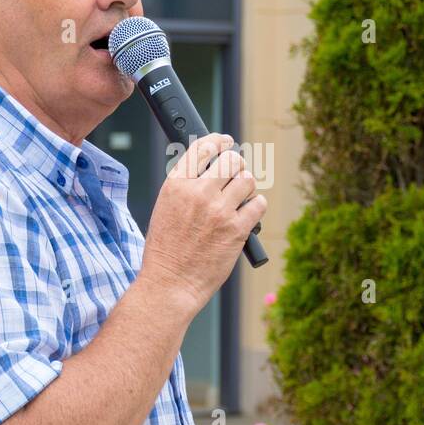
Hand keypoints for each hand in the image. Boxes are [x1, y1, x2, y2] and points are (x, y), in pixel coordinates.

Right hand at [139, 133, 266, 316]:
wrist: (170, 284)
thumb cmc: (166, 251)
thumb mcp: (165, 208)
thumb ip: (186, 185)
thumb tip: (210, 168)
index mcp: (176, 185)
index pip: (203, 147)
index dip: (219, 140)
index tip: (227, 141)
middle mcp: (198, 193)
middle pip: (231, 159)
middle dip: (237, 165)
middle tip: (236, 174)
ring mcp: (219, 211)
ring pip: (248, 180)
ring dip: (246, 188)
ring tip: (239, 200)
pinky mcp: (237, 229)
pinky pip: (258, 204)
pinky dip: (256, 208)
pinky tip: (247, 216)